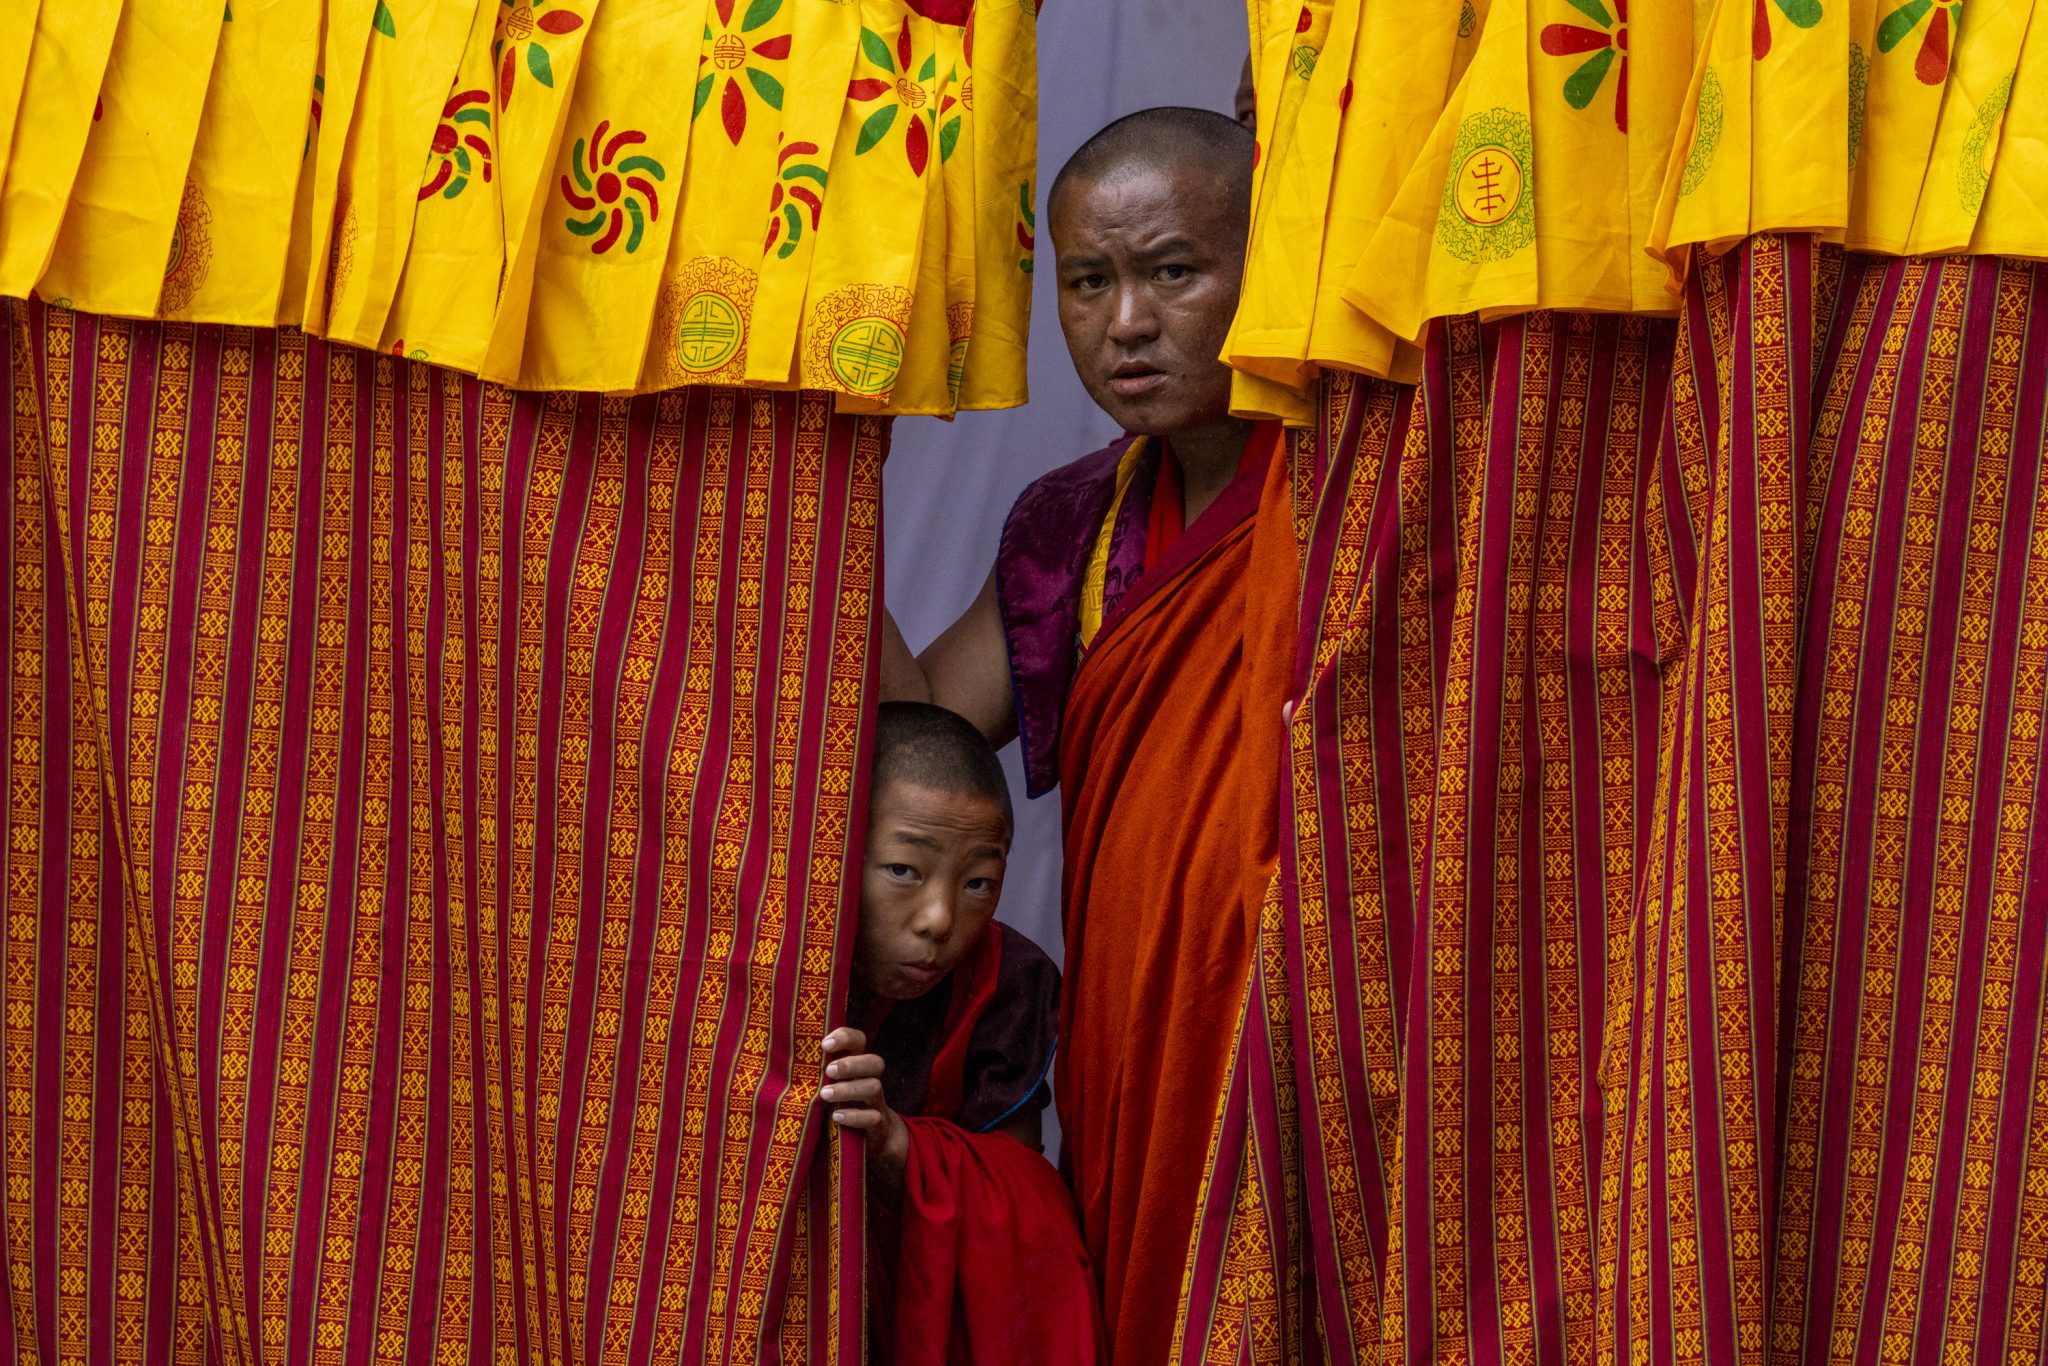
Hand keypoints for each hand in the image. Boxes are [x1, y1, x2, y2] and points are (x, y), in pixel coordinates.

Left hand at [819, 1028, 909, 1186]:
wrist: (869, 1138)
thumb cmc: (836, 1106)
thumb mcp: (826, 1086)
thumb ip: (813, 1072)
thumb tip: (775, 1058)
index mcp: (855, 1065)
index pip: (858, 1041)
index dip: (845, 1038)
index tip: (824, 1044)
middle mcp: (869, 1080)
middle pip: (875, 1062)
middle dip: (851, 1064)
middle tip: (828, 1070)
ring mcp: (875, 1102)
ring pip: (874, 1087)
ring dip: (848, 1089)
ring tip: (825, 1095)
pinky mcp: (876, 1125)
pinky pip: (873, 1117)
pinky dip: (854, 1116)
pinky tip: (836, 1117)